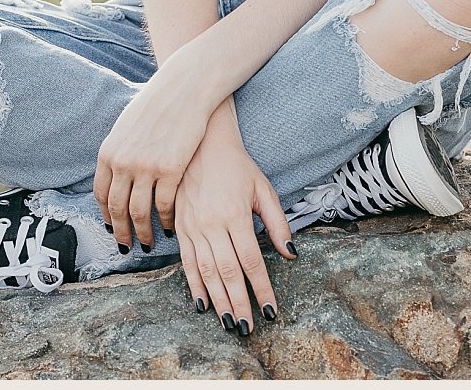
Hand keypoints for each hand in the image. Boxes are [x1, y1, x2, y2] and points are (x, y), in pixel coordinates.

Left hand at [92, 54, 214, 252]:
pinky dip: (165, 221)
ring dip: (143, 232)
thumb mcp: (126, 128)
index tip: (111, 229)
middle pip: (117, 209)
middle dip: (121, 232)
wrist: (181, 90)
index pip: (101, 194)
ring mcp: (146, 167)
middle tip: (127, 247)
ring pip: (139, 212)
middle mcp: (123, 162)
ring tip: (148, 243)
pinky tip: (168, 228)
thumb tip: (115, 178)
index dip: (106, 216)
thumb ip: (118, 154)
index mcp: (109, 152)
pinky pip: (164, 205)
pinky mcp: (170, 170)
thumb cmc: (155, 106)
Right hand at [163, 107, 291, 333]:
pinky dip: (194, 284)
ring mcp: (192, 225)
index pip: (251, 261)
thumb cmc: (236, 165)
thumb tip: (291, 254)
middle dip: (239, 303)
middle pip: (228, 272)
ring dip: (218, 301)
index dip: (262, 289)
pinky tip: (202, 304)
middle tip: (248, 328)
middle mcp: (211, 223)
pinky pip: (186, 260)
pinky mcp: (179, 225)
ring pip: (206, 272)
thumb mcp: (262, 188)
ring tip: (229, 323)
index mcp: (235, 214)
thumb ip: (278, 222)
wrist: (202, 141)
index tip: (271, 311)